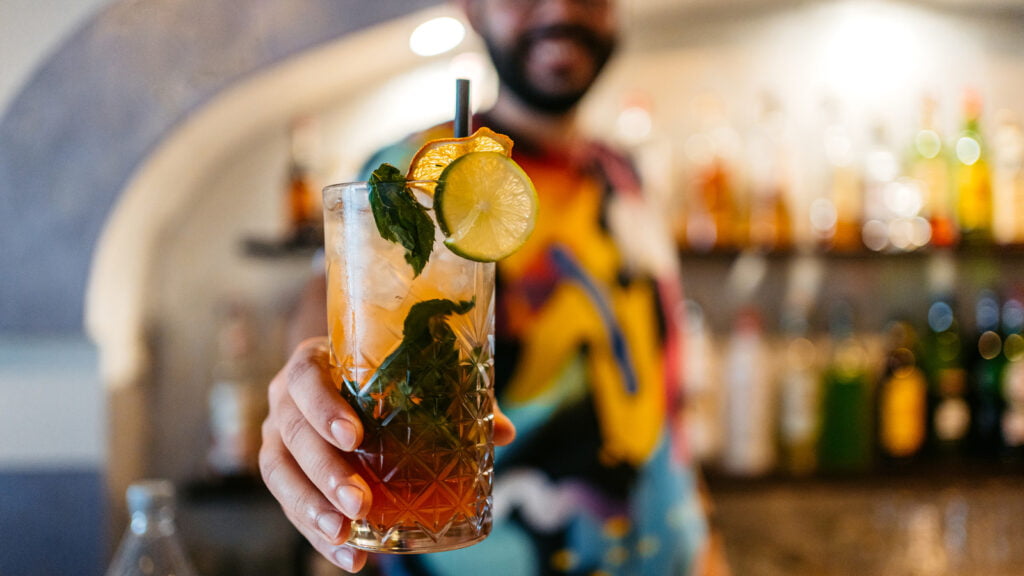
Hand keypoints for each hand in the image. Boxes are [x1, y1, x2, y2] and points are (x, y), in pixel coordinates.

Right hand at [259, 338, 515, 571]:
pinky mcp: (281, 471)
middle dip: (325, 471)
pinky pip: (289, 504)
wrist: (336, 380)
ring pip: (280, 473)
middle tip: (359, 502)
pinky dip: (316, 534)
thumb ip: (453, 398)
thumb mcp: (408, 376)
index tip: (353, 435)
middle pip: (293, 433)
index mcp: (314, 363)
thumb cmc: (378, 376)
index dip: (324, 406)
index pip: (306, 377)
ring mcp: (276, 435)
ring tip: (347, 535)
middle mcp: (285, 398)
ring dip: (311, 509)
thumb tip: (503, 432)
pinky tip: (349, 555)